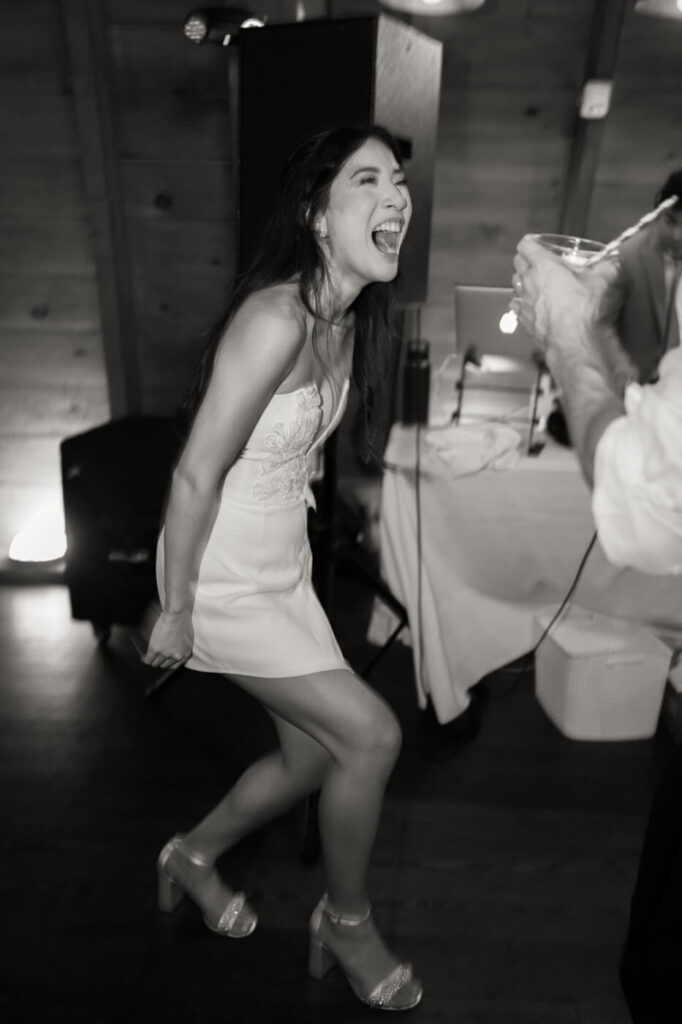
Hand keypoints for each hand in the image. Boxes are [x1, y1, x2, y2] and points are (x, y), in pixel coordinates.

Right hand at [137, 604, 193, 669]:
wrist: (177, 614)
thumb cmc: (183, 621)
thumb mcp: (187, 638)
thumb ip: (181, 646)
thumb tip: (174, 649)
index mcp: (185, 653)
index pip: (175, 665)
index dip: (167, 663)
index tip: (163, 661)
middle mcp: (176, 656)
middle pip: (164, 665)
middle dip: (159, 661)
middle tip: (155, 657)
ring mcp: (166, 653)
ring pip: (155, 663)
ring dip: (152, 660)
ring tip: (149, 656)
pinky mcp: (156, 649)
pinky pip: (148, 659)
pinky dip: (145, 659)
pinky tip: (143, 657)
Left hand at [510, 235, 618, 354]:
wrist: (576, 343)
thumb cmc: (586, 309)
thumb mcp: (607, 278)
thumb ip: (609, 265)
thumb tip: (613, 262)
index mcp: (544, 266)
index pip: (526, 246)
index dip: (530, 243)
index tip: (534, 243)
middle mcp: (529, 283)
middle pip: (517, 264)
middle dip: (526, 261)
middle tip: (537, 262)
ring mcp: (524, 304)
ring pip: (515, 286)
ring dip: (523, 283)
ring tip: (535, 284)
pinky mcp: (525, 324)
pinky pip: (517, 309)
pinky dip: (522, 305)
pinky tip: (532, 307)